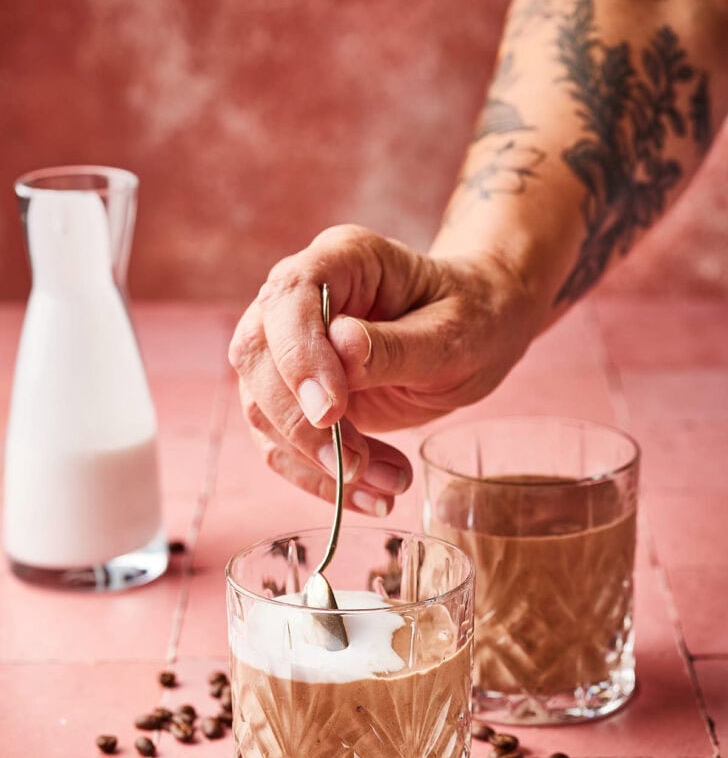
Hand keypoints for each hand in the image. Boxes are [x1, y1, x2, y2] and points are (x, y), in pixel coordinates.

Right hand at [229, 224, 538, 514]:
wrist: (481, 333)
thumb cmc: (474, 319)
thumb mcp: (454, 334)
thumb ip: (397, 345)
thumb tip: (341, 348)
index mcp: (341, 260)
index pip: (288, 299)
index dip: (299, 357)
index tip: (332, 412)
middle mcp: (300, 300)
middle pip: (257, 358)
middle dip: (299, 424)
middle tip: (355, 465)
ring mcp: (292, 350)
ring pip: (262, 410)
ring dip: (315, 463)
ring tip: (387, 486)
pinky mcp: (299, 398)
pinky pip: (284, 445)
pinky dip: (321, 481)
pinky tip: (371, 497)